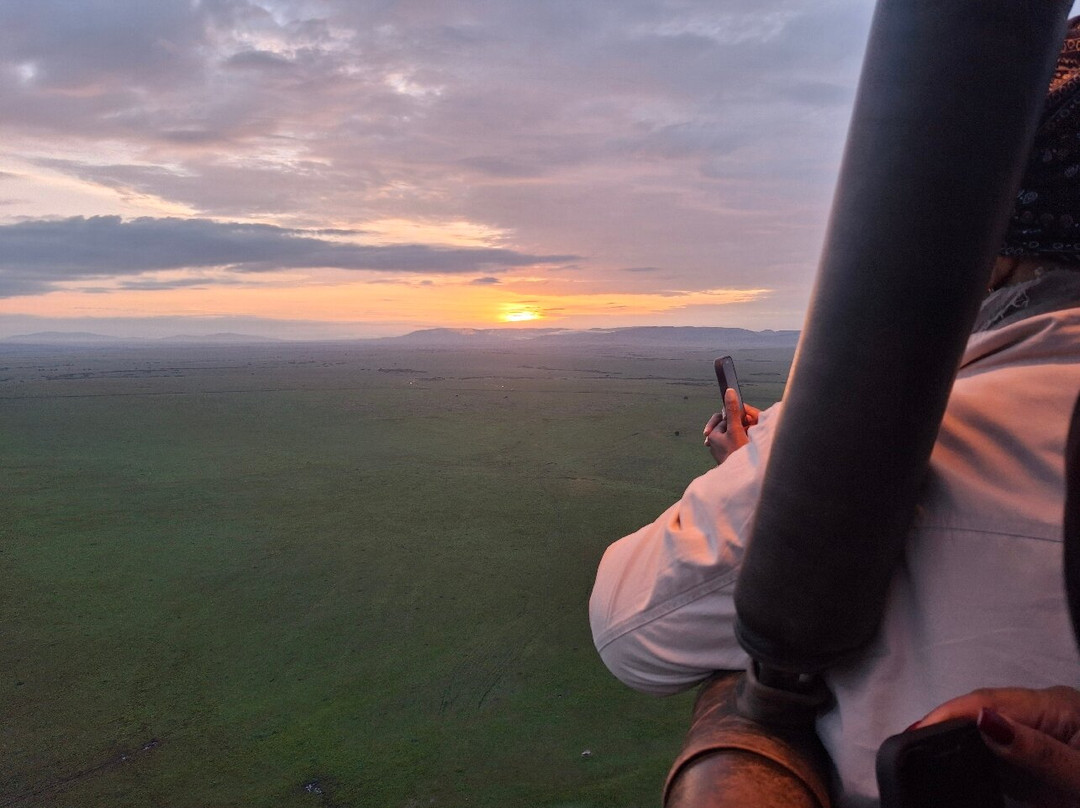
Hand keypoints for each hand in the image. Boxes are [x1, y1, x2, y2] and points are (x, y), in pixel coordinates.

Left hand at [702, 389, 759, 464]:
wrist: (741, 479)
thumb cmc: (738, 454)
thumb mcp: (735, 429)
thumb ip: (732, 410)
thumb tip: (729, 391)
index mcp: (712, 435)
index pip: (725, 417)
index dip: (738, 417)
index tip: (747, 422)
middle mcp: (714, 443)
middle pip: (730, 426)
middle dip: (740, 426)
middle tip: (749, 432)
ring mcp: (721, 451)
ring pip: (735, 435)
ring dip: (743, 435)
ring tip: (749, 440)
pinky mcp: (729, 458)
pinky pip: (737, 445)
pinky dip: (743, 444)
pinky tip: (748, 447)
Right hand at [914, 686, 1079, 806]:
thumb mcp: (1079, 774)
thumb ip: (1037, 751)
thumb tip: (982, 720)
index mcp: (1054, 706)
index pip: (989, 700)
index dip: (949, 712)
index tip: (916, 730)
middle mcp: (1041, 713)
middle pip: (981, 710)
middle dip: (945, 722)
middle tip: (909, 742)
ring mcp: (1038, 734)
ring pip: (985, 728)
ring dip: (956, 737)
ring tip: (920, 749)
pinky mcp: (1036, 756)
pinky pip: (997, 749)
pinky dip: (975, 757)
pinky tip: (955, 763)